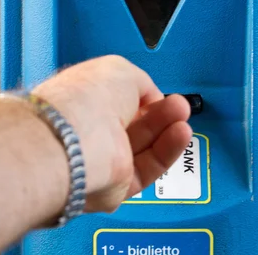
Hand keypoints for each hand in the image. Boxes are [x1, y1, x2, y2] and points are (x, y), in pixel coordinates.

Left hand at [32, 55, 192, 212]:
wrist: (75, 141)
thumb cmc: (84, 101)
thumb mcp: (120, 71)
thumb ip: (139, 82)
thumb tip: (151, 95)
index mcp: (83, 100)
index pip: (116, 100)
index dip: (141, 95)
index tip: (160, 93)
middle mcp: (89, 132)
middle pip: (134, 124)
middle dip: (159, 113)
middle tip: (178, 105)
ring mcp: (101, 160)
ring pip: (143, 147)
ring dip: (166, 130)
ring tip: (182, 117)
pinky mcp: (114, 186)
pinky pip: (147, 169)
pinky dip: (166, 152)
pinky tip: (179, 134)